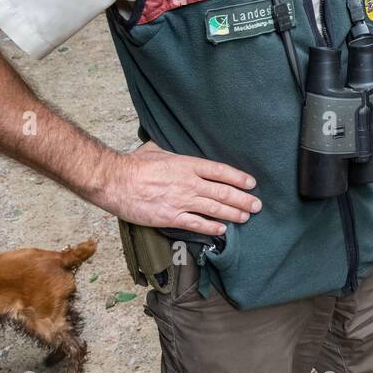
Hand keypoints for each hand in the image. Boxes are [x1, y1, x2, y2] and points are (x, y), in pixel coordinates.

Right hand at [97, 140, 260, 235]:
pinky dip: (211, 227)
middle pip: (223, 192)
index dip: (238, 178)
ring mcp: (181, 201)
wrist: (115, 181)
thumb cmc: (134, 164)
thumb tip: (175, 143)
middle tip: (257, 205)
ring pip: (214, 209)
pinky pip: (196, 224)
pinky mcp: (170, 217)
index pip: (220, 171)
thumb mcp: (157, 148)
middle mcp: (189, 183)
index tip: (251, 183)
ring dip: (233, 213)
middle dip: (243, 199)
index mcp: (187, 164)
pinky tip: (222, 229)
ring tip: (246, 216)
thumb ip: (172, 150)